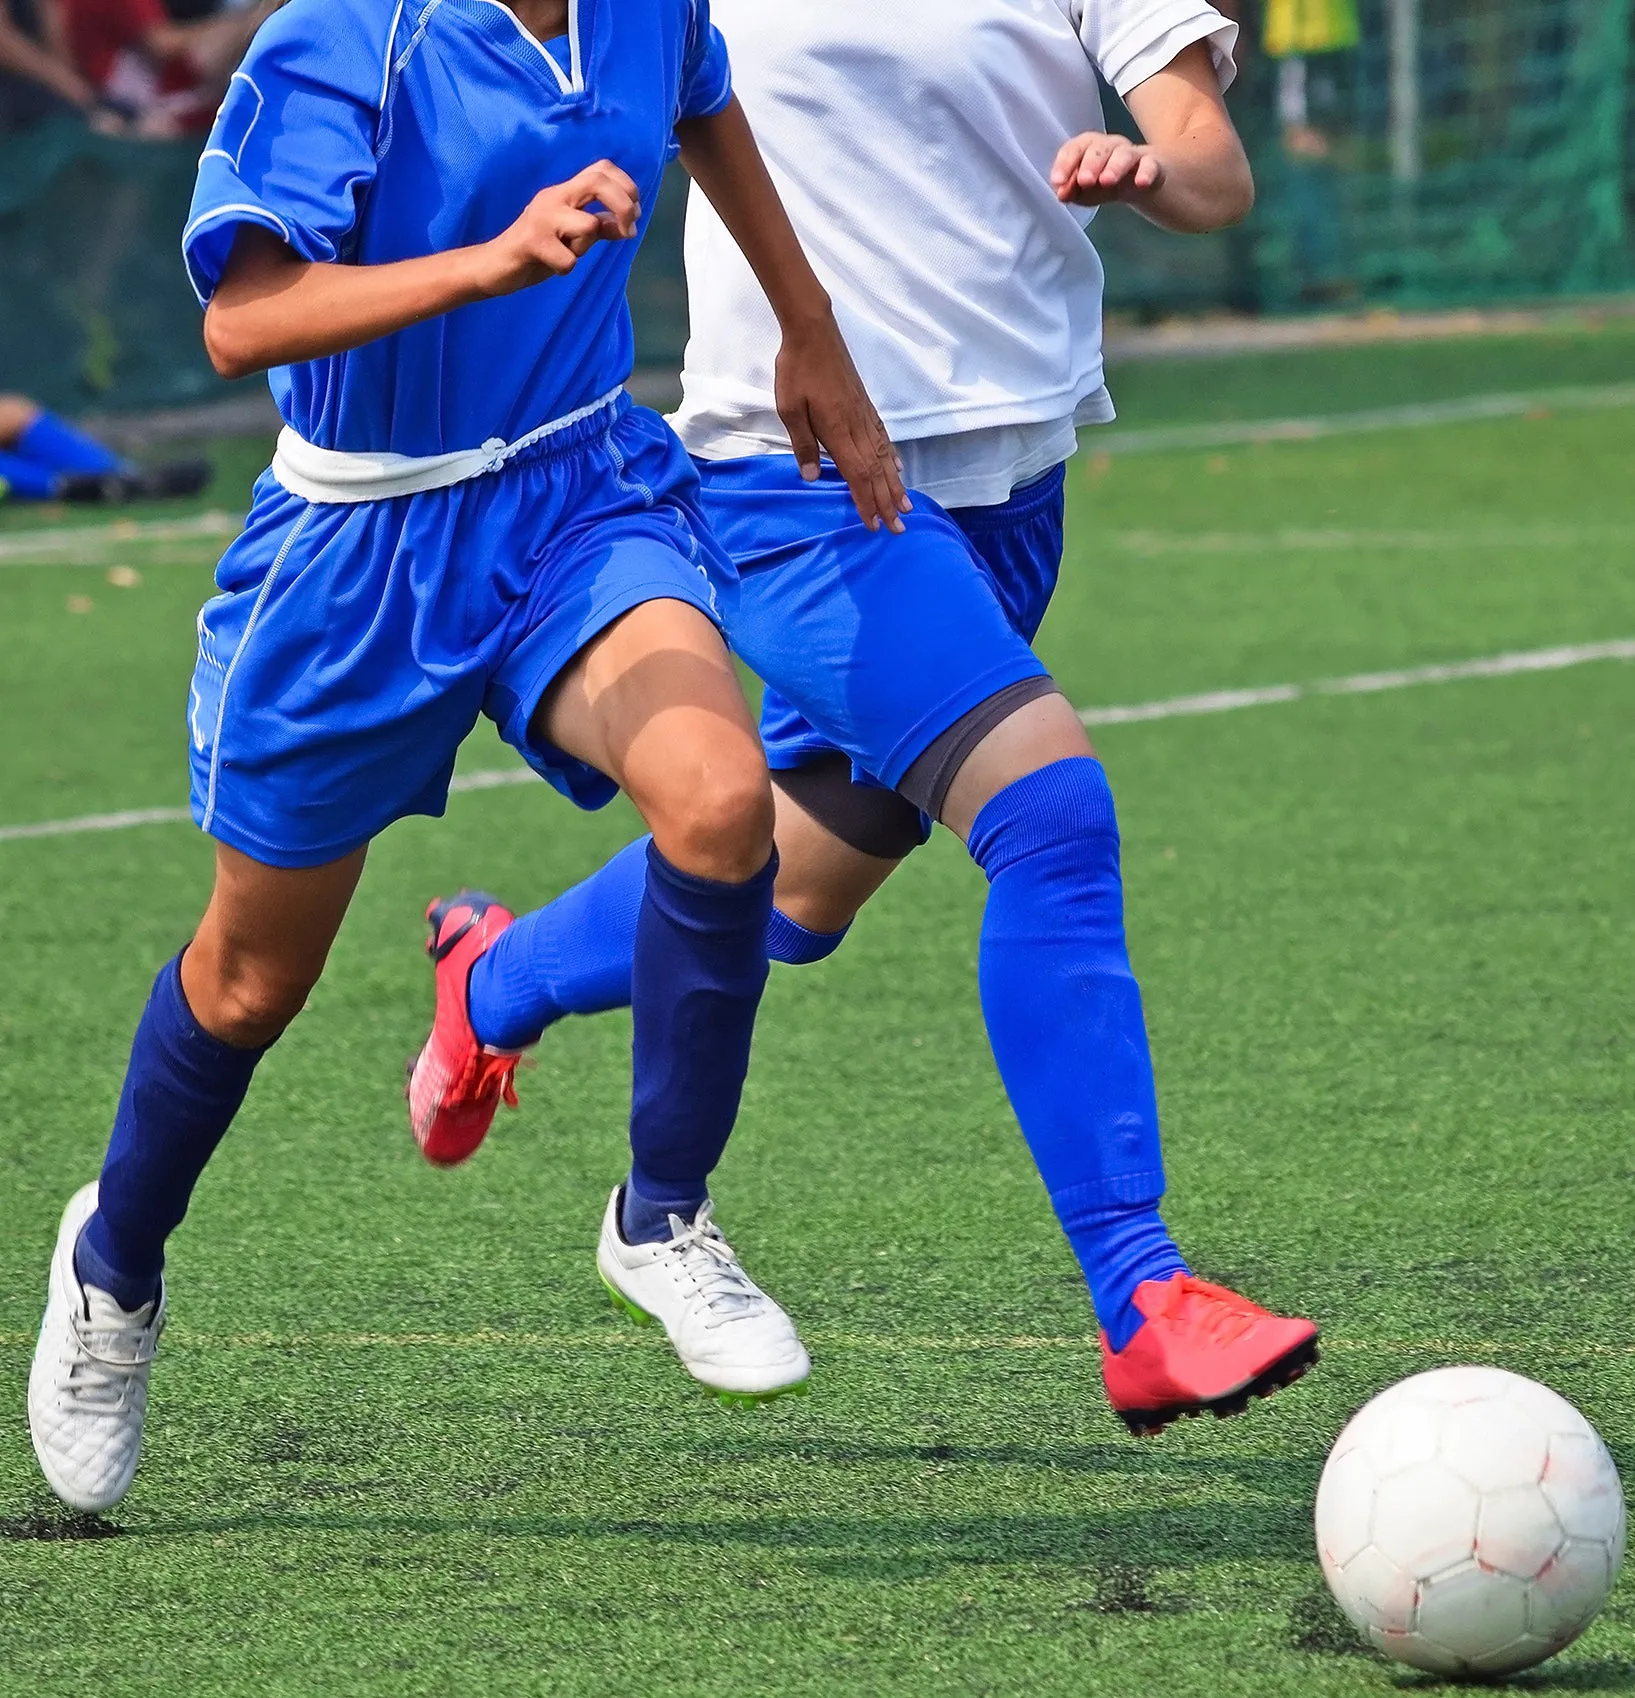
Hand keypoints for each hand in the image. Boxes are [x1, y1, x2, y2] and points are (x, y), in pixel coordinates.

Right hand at [477, 162, 640, 295]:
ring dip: (586, 246)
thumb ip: (598, 227)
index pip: (602, 169)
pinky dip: (566, 268)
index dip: (626, 185)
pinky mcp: (532, 242)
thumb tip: (627, 225)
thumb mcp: (573, 237)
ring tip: (567, 252)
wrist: (494, 265)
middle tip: (629, 231)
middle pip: (598, 182)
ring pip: (587, 225)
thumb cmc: (537, 251)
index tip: (634, 213)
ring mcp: (542, 217)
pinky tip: (551, 266)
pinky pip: (568, 259)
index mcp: (565, 193)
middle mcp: (554, 197)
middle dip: (623, 205)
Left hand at [774, 315, 909, 534]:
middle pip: (876, 472)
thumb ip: (803, 444)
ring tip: (906, 505)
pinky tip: (896, 467)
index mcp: (839, 431)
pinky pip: (882, 437)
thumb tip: (811, 477)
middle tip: (899, 528)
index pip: (857, 475)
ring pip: (884, 457)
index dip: (866, 502)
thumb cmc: (797, 370)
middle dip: (887, 502)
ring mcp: (864, 415)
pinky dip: (891, 456)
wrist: (813, 332)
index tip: (875, 525)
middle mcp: (857, 427)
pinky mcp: (865, 405)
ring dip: (895, 484)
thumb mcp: (790, 409)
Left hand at [1050, 132, 1165, 206]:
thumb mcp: (1087, 191)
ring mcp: (1133, 156)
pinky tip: (1141, 183)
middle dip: (1089, 164)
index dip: (1065, 163)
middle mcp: (1111, 147)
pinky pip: (1150, 166)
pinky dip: (1146, 173)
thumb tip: (1060, 193)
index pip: (1076, 149)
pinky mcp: (1153, 166)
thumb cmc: (1109, 183)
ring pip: (1124, 154)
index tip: (1058, 181)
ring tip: (1107, 181)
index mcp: (1090, 150)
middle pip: (1099, 148)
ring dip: (1114, 166)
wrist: (1146, 181)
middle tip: (1085, 181)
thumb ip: (1072, 191)